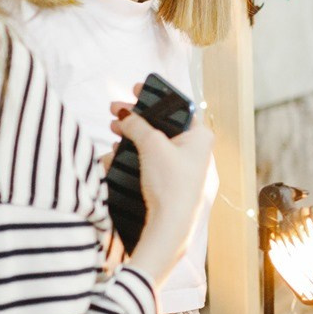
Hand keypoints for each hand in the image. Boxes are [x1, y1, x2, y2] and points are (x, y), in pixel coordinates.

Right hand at [112, 106, 214, 280]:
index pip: (177, 106)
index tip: (136, 88)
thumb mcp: (151, 145)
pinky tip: (116, 154)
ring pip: (153, 142)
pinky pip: (150, 159)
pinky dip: (134, 154)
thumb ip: (136, 124)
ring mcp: (184, 165)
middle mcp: (196, 148)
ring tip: (112, 130)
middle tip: (114, 111)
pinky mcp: (171, 179)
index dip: (154, 96)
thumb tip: (124, 113)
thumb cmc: (170, 183)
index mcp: (200, 135)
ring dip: (131, 135)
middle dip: (135, 118)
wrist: (170, 225)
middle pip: (161, 124)